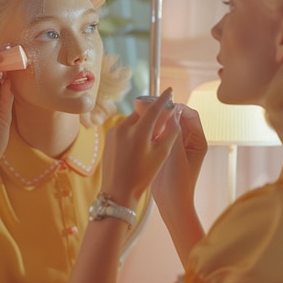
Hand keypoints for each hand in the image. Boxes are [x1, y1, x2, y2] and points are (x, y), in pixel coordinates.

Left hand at [100, 89, 179, 205]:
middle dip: (152, 115)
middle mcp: (124, 128)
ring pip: (133, 121)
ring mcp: (113, 132)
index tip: (170, 90)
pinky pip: (124, 128)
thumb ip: (170, 132)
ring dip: (142, 124)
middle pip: (142, 113)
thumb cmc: (142, 176)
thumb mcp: (161, 154)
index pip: (153, 108)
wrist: (118, 191)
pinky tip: (138, 145)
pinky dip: (133, 131)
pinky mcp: (108, 138)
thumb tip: (173, 117)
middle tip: (162, 122)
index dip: (164, 98)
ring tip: (150, 138)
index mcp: (138, 131)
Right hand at [152, 104, 207, 217]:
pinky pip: (162, 136)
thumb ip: (174, 132)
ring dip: (160, 122)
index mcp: (198, 141)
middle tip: (152, 109)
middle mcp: (190, 142)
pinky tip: (145, 131)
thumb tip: (171, 110)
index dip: (178, 107)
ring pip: (170, 126)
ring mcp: (179, 147)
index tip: (163, 106)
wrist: (172, 204)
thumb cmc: (178, 183)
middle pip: (180, 118)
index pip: (191, 114)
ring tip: (147, 118)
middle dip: (167, 112)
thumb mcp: (176, 155)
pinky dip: (155, 131)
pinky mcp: (167, 153)